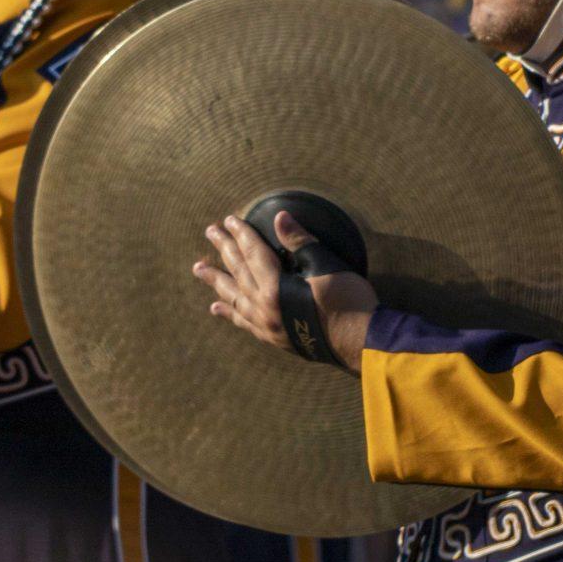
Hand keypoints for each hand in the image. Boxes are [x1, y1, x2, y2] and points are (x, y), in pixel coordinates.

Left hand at [194, 211, 375, 371]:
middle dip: (224, 250)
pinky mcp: (275, 338)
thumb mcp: (326, 265)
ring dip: (217, 281)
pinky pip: (243, 323)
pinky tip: (218, 307)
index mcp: (275, 288)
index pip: (253, 253)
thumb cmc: (349, 302)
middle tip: (209, 232)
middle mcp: (264, 308)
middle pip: (238, 272)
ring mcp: (267, 325)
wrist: (362, 343)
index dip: (241, 233)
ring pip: (234, 299)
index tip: (229, 219)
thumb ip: (300, 242)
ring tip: (200, 269)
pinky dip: (229, 312)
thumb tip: (281, 218)